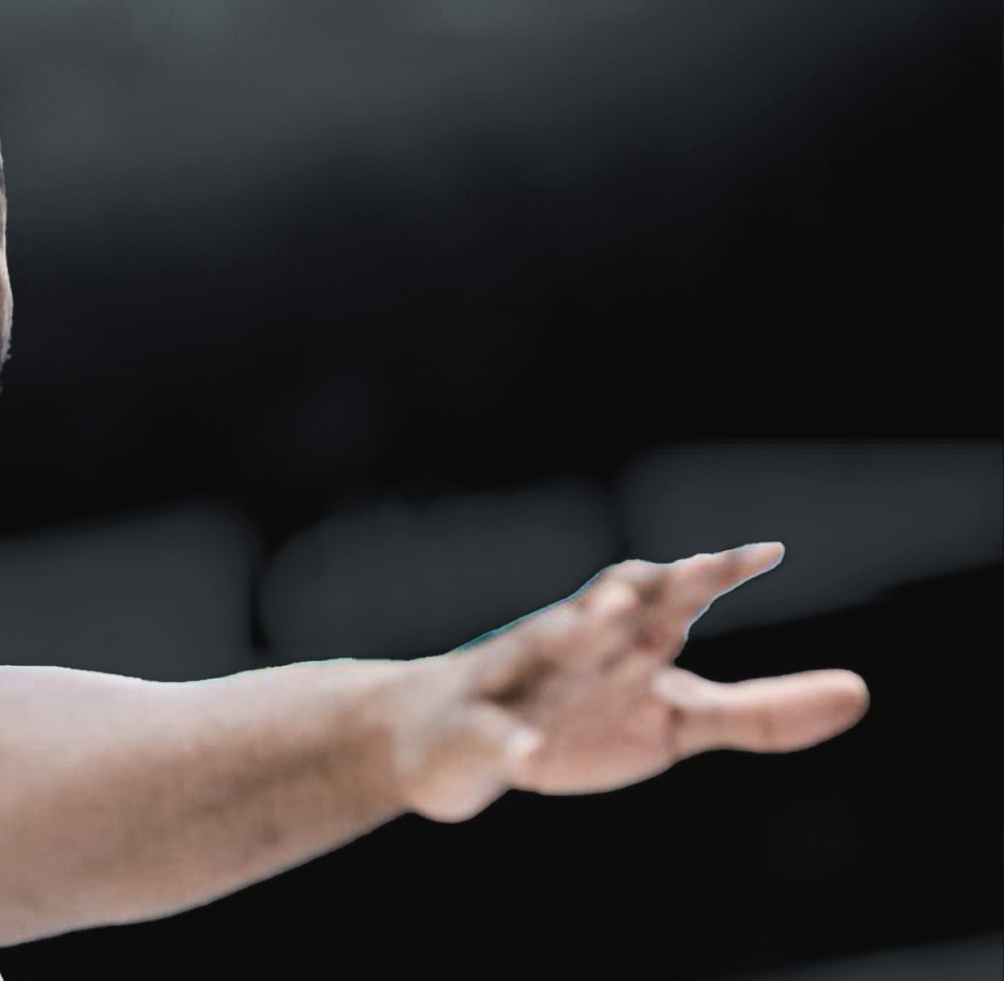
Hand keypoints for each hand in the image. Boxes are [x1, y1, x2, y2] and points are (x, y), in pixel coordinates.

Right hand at [390, 543, 869, 822]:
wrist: (445, 742)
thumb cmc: (567, 720)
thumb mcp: (673, 722)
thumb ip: (758, 713)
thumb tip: (860, 693)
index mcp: (625, 644)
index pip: (676, 595)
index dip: (716, 574)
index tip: (767, 554)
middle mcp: (573, 646)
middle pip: (613, 600)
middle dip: (648, 583)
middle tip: (691, 571)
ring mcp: (520, 686)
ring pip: (548, 642)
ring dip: (579, 626)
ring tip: (611, 614)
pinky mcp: (476, 736)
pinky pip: (490, 738)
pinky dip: (506, 743)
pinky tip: (522, 751)